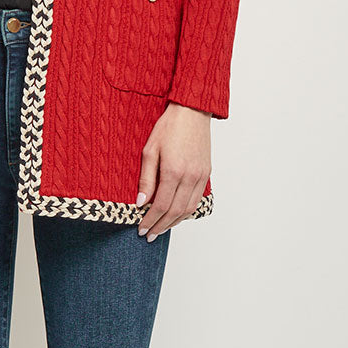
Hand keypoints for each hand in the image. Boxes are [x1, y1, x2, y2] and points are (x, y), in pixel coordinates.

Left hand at [136, 102, 210, 238]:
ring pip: (188, 208)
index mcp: (173, 171)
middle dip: (161, 226)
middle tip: (149, 235)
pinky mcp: (206, 173)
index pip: (161, 205)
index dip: (150, 220)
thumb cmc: (168, 127)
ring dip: (174, 222)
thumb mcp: (149, 150)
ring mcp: (200, 176)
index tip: (141, 229)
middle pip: (175, 211)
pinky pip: (197, 199)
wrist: (192, 111)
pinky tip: (176, 215)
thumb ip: (146, 178)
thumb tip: (141, 202)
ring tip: (161, 228)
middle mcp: (190, 177)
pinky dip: (186, 211)